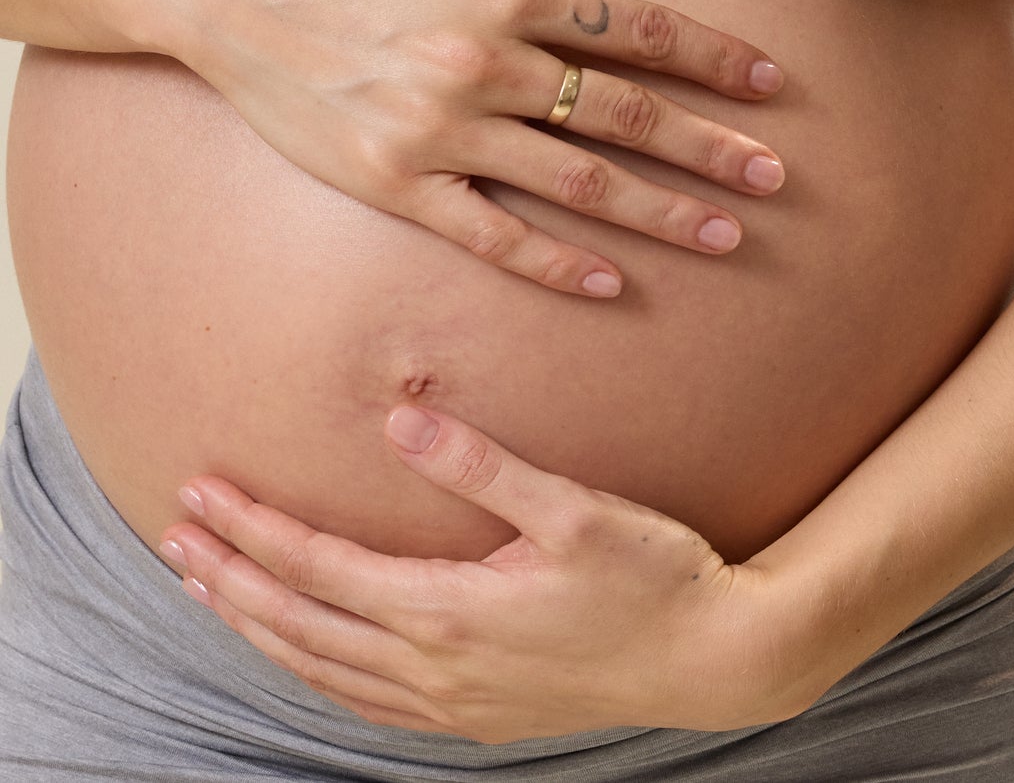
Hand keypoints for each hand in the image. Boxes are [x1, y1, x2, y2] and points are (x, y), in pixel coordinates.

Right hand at [158, 0, 786, 296]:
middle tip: (776, 176)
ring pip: (575, 180)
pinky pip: (488, 233)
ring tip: (728, 236)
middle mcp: (482, 63)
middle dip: (710, 146)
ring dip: (659, 212)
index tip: (769, 83)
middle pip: (624, 113)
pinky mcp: (392, 182)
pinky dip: (551, 262)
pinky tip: (607, 280)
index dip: (710, 56)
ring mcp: (438, 131)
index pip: (635, 28)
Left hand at [158, 400, 819, 742]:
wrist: (714, 659)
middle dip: (229, 578)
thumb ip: (484, 465)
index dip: (253, 529)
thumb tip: (401, 420)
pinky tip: (306, 652)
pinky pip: (365, 702)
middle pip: (300, 624)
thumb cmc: (651, 575)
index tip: (203, 492)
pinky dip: (314, 671)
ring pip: (323, 670)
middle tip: (175, 535)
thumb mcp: (574, 508)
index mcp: (449, 611)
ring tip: (212, 588)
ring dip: (260, 626)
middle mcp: (435, 669)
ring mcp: (453, 704)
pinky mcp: (478, 718)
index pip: (319, 567)